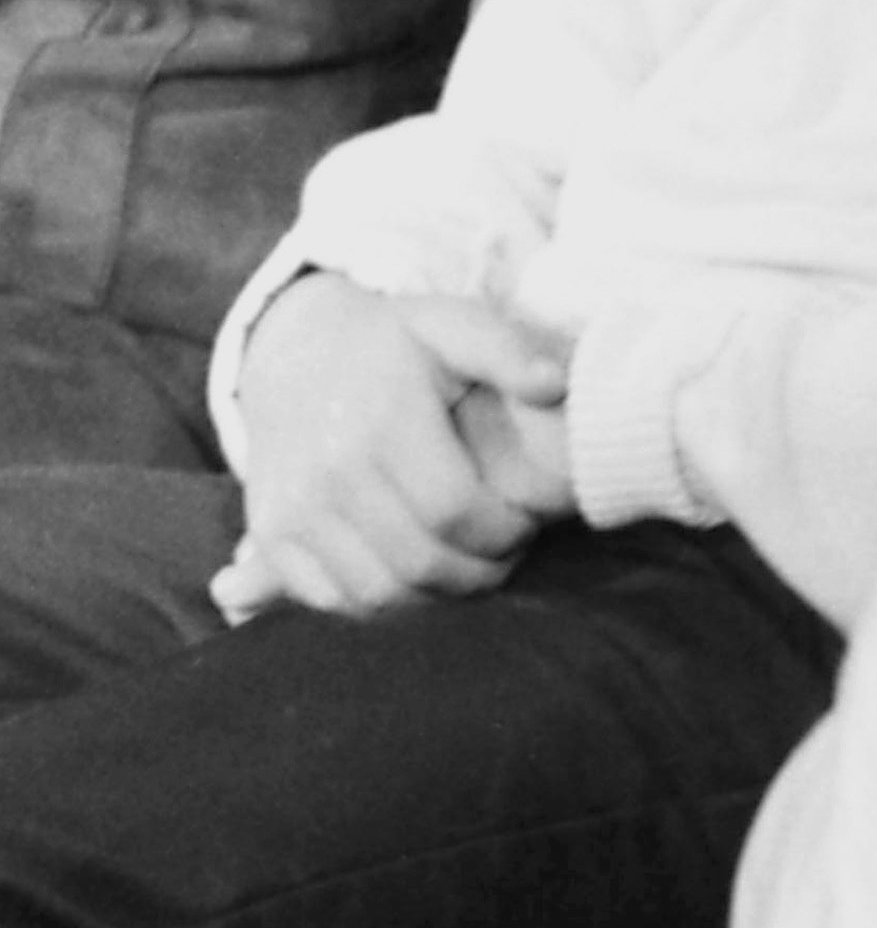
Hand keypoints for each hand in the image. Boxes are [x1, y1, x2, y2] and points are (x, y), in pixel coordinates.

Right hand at [222, 278, 577, 622]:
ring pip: (378, 593)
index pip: (456, 512)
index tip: (526, 523)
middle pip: (420, 562)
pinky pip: (332, 599)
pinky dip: (382, 602)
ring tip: (465, 566)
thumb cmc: (392, 343)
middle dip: (479, 572)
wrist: (291, 349)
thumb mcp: (451, 324)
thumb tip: (554, 385)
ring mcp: (293, 507)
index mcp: (382, 421)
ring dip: (434, 597)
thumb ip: (507, 350)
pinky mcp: (271, 533)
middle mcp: (329, 470)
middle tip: (505, 555)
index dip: (504, 532)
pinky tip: (414, 575)